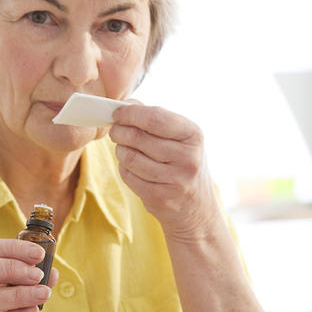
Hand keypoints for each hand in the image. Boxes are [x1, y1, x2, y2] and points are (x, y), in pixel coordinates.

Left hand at [110, 102, 219, 240]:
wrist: (196, 207)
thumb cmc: (182, 162)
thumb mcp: (179, 137)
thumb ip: (154, 118)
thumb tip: (127, 104)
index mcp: (193, 135)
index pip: (154, 118)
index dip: (130, 113)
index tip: (117, 113)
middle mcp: (188, 158)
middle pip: (138, 137)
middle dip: (119, 132)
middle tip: (116, 131)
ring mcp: (176, 180)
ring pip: (130, 157)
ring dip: (120, 151)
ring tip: (125, 150)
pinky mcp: (161, 197)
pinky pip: (129, 176)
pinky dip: (124, 169)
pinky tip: (131, 167)